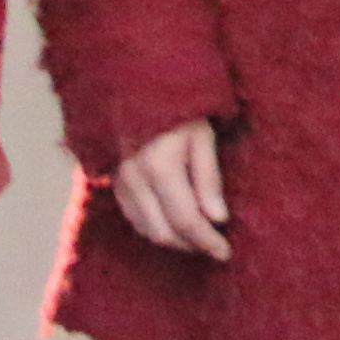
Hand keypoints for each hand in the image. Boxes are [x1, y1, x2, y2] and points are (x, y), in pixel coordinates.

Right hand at [112, 117, 233, 259]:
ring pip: (146, 230)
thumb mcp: (203, 137)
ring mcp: (120, 183)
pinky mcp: (114, 183)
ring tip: (200, 237)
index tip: (225, 252)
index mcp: (160, 168)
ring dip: (174, 240)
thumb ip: (209, 179)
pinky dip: (156, 228)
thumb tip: (218, 219)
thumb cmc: (179, 109)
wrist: (138, 87)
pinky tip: (176, 223)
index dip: (207, 241)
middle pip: (163, 233)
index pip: (185, 220)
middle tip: (216, 247)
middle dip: (192, 246)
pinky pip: (134, 218)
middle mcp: (134, 180)